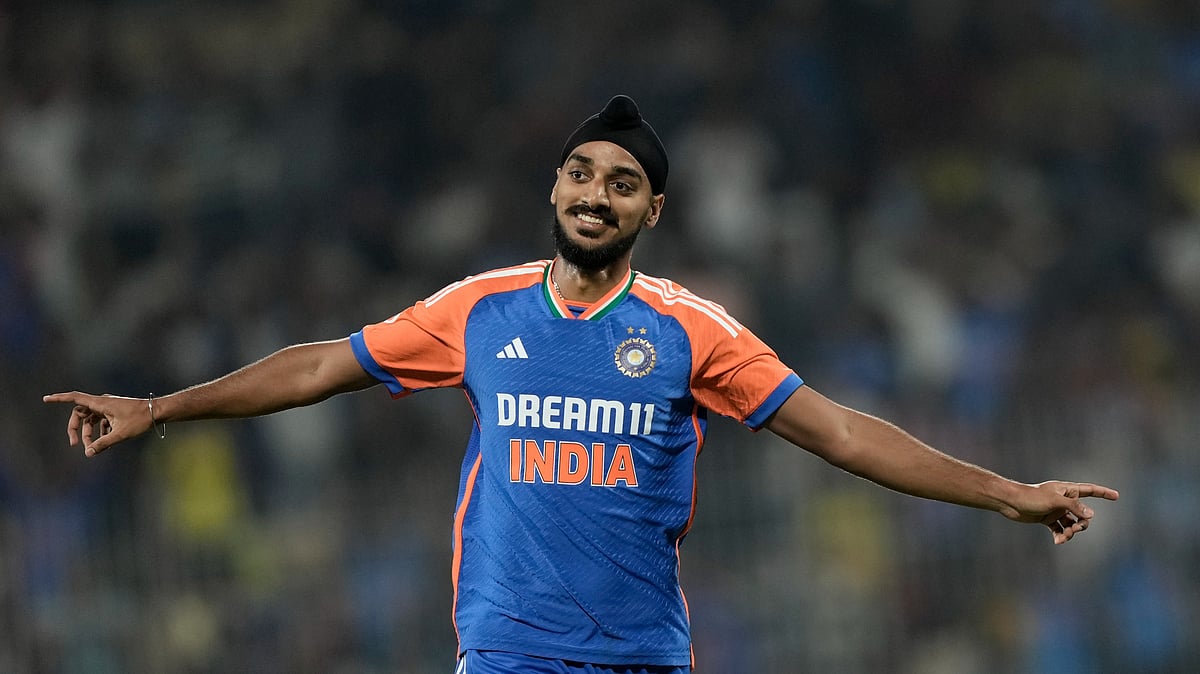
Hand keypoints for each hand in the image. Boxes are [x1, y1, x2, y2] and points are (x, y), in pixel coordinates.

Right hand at [42, 392, 155, 456]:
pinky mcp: (114, 412)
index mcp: (100, 403)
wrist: (157, 412)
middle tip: (75, 444)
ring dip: (90, 433)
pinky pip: (101, 421)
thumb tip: (88, 453)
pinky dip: (100, 431)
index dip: (59, 398)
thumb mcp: (120, 434)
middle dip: (76, 429)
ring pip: (91, 420)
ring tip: (94, 447)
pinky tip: (108, 441)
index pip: (75, 398)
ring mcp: (108, 407)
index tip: (46, 399)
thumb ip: (102, 444)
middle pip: (80, 414)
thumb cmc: (140, 420)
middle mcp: (102, 402)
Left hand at [1002, 481, 1119, 543]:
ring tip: (1063, 537)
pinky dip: (1061, 536)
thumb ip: (1074, 507)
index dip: (1103, 493)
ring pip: (1072, 524)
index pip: (1090, 490)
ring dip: (1071, 532)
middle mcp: (1063, 500)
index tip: (1116, 496)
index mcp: (1067, 490)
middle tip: (1075, 529)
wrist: (1011, 503)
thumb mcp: (1055, 501)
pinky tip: (1057, 541)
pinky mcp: (1048, 519)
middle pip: (1082, 514)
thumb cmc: (1031, 497)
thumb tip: (1091, 515)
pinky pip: (1060, 529)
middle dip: (1082, 524)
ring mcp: (1056, 510)